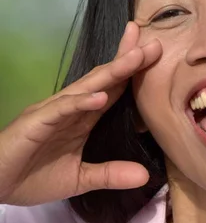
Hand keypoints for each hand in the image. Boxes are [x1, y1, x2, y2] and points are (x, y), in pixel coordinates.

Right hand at [0, 22, 161, 205]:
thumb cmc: (32, 177)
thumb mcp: (80, 179)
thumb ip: (110, 175)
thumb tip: (146, 176)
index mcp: (82, 119)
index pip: (112, 91)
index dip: (133, 74)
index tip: (156, 56)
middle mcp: (71, 109)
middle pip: (104, 80)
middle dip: (129, 61)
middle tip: (155, 44)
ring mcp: (53, 112)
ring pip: (87, 87)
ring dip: (112, 72)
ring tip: (136, 58)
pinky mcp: (37, 122)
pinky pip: (61, 110)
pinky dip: (81, 103)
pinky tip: (100, 97)